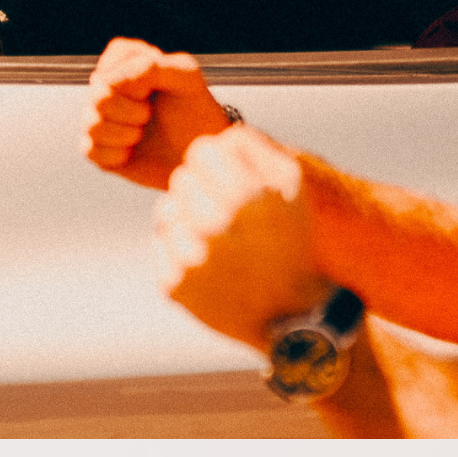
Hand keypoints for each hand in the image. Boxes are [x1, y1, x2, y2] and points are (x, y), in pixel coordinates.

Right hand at [83, 38, 230, 190]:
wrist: (198, 154)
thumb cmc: (194, 112)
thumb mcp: (185, 78)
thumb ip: (153, 66)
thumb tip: (114, 80)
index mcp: (127, 62)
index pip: (116, 56)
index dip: (137, 77)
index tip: (155, 87)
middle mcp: (106, 87)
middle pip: (99, 95)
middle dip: (132, 110)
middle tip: (150, 114)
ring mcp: (98, 117)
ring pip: (92, 124)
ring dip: (126, 133)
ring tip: (141, 133)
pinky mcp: (96, 149)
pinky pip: (91, 150)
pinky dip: (118, 154)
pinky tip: (131, 152)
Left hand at [154, 127, 332, 348]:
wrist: (295, 318)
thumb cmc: (294, 243)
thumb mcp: (294, 187)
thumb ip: (256, 148)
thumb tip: (216, 138)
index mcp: (250, 195)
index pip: (202, 150)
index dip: (217, 164)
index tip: (231, 181)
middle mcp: (217, 225)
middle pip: (182, 179)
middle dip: (202, 191)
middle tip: (226, 213)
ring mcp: (192, 258)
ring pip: (167, 211)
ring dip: (188, 219)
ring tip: (218, 240)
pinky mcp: (174, 286)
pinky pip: (162, 244)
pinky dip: (180, 251)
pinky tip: (209, 264)